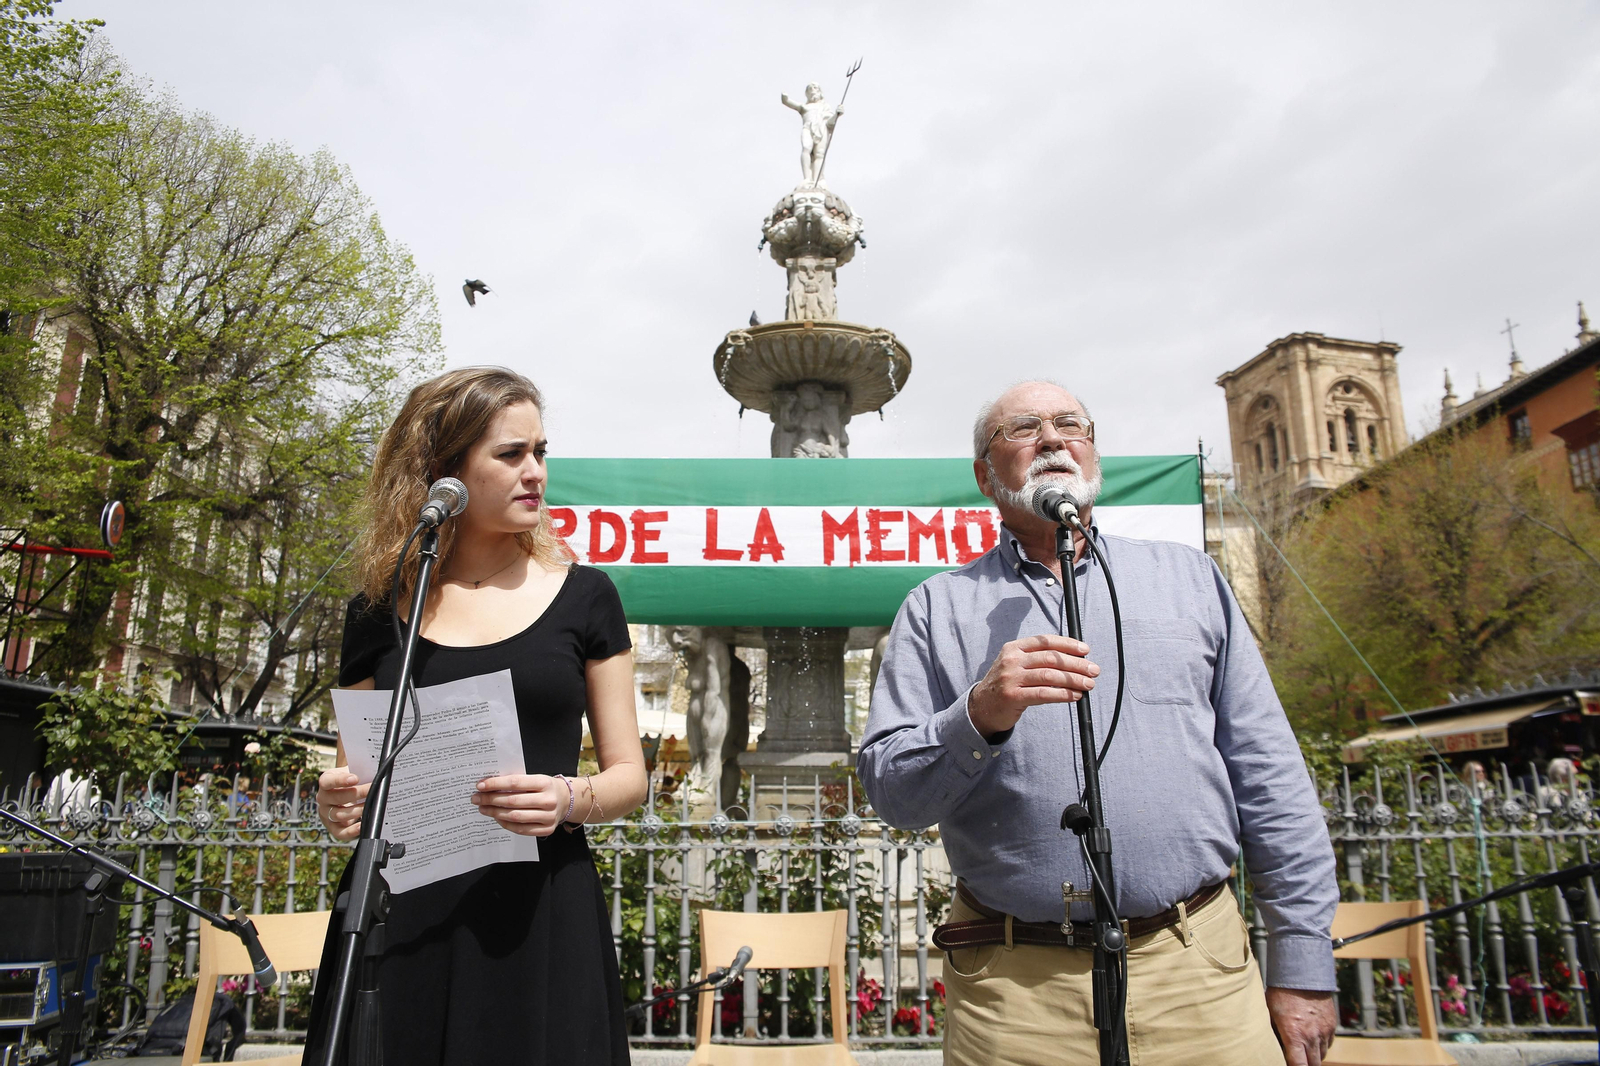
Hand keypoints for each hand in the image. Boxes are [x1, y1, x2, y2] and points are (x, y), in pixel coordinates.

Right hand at [316, 768, 368, 842]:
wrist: (347, 791)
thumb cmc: (352, 780)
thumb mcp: (353, 771)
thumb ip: (361, 771)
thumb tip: (378, 771)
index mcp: (326, 782)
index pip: (328, 781)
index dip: (341, 780)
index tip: (355, 778)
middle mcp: (323, 798)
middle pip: (337, 798)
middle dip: (357, 794)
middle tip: (372, 790)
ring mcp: (326, 814)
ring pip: (339, 815)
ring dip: (357, 810)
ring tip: (371, 805)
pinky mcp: (333, 827)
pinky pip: (341, 832)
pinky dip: (352, 830)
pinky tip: (362, 825)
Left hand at [471, 774, 573, 836]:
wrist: (565, 800)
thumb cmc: (544, 788)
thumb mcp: (535, 779)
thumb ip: (516, 782)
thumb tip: (488, 786)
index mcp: (544, 783)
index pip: (515, 783)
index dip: (496, 784)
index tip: (480, 785)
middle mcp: (548, 800)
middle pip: (513, 801)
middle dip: (490, 800)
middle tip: (476, 798)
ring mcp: (548, 817)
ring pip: (515, 816)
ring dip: (495, 812)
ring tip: (482, 808)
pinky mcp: (546, 830)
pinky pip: (520, 829)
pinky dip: (505, 823)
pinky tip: (496, 817)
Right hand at [967, 634, 1097, 736]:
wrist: (981, 707)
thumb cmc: (1006, 684)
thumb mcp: (1015, 664)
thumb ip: (1037, 659)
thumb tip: (1073, 660)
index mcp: (1014, 648)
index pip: (1046, 641)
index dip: (1068, 644)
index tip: (1086, 650)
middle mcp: (1012, 660)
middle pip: (1051, 658)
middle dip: (1076, 664)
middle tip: (1094, 670)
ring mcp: (1011, 678)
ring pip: (1050, 676)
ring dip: (1073, 680)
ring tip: (1088, 684)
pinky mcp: (1013, 697)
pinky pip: (1044, 694)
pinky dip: (1063, 694)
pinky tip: (1075, 696)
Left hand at [1266, 987, 1335, 1065]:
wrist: (1303, 974)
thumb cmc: (1282, 993)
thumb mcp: (1271, 1013)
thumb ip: (1276, 1033)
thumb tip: (1274, 1045)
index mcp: (1294, 1035)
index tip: (1290, 1065)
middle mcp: (1311, 1037)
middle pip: (1313, 1064)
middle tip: (1298, 1061)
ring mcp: (1324, 1031)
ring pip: (1322, 1055)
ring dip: (1314, 1056)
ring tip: (1304, 1051)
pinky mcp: (1331, 1024)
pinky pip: (1328, 1043)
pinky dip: (1321, 1045)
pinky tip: (1313, 1040)